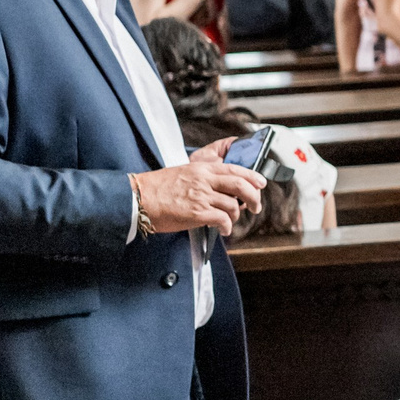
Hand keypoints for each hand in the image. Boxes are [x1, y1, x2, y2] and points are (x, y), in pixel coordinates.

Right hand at [133, 139, 264, 236]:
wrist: (138, 199)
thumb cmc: (157, 188)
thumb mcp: (184, 174)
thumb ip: (204, 178)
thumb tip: (223, 190)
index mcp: (202, 169)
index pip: (235, 169)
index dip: (253, 177)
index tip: (261, 184)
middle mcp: (204, 180)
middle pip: (241, 185)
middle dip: (254, 197)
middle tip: (255, 207)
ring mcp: (201, 197)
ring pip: (233, 205)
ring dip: (236, 216)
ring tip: (229, 221)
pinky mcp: (197, 213)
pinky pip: (223, 220)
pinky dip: (227, 227)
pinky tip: (223, 229)